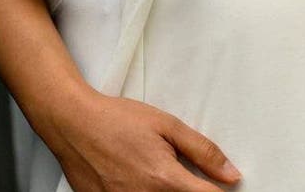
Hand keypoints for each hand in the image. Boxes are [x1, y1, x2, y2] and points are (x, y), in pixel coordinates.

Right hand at [43, 89, 239, 190]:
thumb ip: (203, 151)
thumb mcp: (168, 126)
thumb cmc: (118, 120)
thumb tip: (231, 175)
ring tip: (155, 173)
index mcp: (164, 179)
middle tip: (179, 172)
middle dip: (190, 191)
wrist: (73, 123)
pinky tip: (139, 181)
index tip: (223, 187)